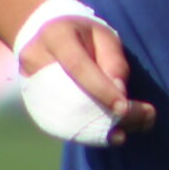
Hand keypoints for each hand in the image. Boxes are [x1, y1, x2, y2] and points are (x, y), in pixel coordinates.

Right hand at [18, 15, 155, 143]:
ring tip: (124, 134)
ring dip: (96, 130)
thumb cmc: (84, 34)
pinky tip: (107, 135)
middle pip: (69, 97)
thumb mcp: (104, 36)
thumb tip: (120, 95)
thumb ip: (113, 62)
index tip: (124, 109)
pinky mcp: (33, 101)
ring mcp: (29, 83)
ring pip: (62, 115)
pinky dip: (84, 132)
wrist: (50, 36)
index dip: (102, 90)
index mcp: (55, 35)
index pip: (78, 66)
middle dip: (104, 116)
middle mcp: (35, 60)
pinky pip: (57, 123)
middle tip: (138, 122)